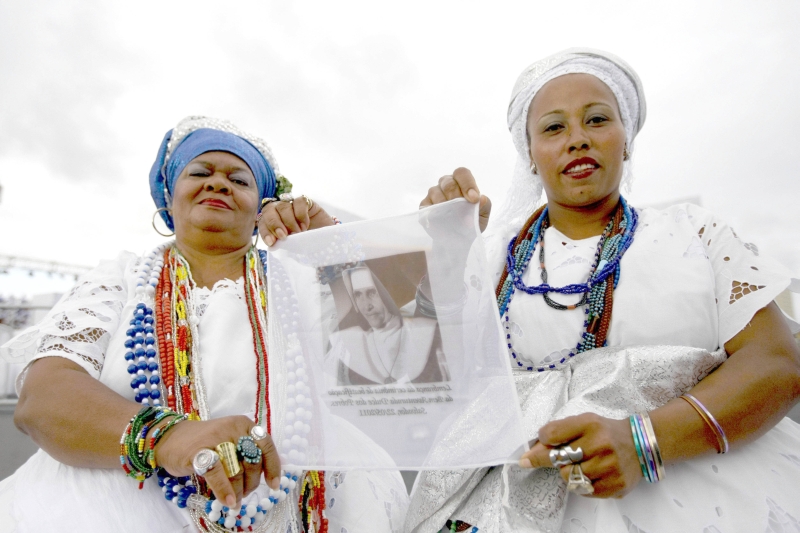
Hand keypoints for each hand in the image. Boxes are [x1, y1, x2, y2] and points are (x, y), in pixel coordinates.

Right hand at [154, 415, 280, 507]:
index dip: (273, 467)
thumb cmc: (204, 444)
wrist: (169, 439)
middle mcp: (233, 428)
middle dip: (251, 483)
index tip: (274, 486)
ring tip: (234, 501)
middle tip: (244, 494)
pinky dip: (224, 491)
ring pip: (237, 471)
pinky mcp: (199, 451)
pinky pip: (218, 475)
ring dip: (238, 491)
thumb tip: (267, 477)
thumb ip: (247, 453)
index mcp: (243, 424)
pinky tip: (228, 501)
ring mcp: (216, 438)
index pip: (266, 446)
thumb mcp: (231, 441)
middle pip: (252, 462)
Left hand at [258, 196, 334, 245]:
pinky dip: (301, 214)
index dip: (265, 232)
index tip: (272, 242)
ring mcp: (292, 205)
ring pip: (283, 206)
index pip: (263, 222)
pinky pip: (299, 202)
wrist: (328, 239)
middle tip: (284, 236)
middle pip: (269, 210)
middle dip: (275, 224)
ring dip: (289, 221)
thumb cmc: (307, 243)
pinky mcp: (305, 201)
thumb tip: (273, 245)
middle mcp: (280, 211)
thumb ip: (283, 243)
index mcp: (273, 222)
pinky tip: (305, 225)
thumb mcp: (293, 244)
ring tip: (298, 233)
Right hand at [419, 167, 490, 231]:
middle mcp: (446, 184)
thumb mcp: (483, 215)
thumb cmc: (472, 221)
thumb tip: (482, 199)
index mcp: (461, 181)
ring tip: (453, 218)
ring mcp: (433, 194)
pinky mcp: (425, 206)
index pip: (462, 173)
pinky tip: (441, 221)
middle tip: (463, 210)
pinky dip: (433, 213)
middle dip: (456, 196)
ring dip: (445, 205)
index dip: (468, 184)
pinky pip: (426, 206)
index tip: (474, 199)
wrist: (460, 237)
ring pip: (435, 192)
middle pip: (448, 182)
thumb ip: (485, 206)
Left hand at [518, 413, 642, 497]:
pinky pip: (584, 491)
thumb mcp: (583, 423)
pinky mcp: (616, 486)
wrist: (640, 444)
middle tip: (560, 458)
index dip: (542, 441)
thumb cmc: (605, 433)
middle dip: (553, 459)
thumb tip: (532, 452)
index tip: (541, 443)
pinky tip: (592, 474)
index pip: (551, 434)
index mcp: (590, 424)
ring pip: (569, 478)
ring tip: (581, 465)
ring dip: (569, 472)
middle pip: (558, 459)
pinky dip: (582, 484)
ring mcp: (610, 467)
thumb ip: (558, 433)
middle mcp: (601, 445)